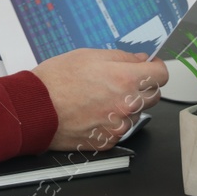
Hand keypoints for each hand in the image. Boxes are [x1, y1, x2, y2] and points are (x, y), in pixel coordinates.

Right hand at [31, 48, 167, 151]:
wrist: (35, 108)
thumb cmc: (55, 81)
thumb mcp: (87, 55)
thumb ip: (120, 57)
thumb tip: (139, 60)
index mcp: (125, 79)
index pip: (161, 74)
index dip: (155, 67)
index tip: (148, 67)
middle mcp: (127, 105)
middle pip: (153, 95)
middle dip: (141, 86)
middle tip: (119, 81)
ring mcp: (119, 125)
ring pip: (136, 113)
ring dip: (126, 105)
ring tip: (98, 98)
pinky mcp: (108, 140)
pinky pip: (120, 129)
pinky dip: (111, 121)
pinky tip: (92, 112)